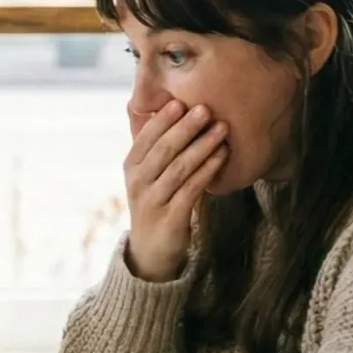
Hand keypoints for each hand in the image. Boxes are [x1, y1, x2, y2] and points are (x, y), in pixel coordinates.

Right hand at [124, 98, 226, 281]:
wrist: (151, 249)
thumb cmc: (156, 202)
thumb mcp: (148, 175)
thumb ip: (158, 148)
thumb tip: (176, 107)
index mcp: (131, 167)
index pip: (145, 139)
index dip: (162, 121)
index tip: (180, 102)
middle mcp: (138, 183)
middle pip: (163, 151)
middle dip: (185, 128)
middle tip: (205, 109)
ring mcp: (153, 202)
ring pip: (179, 168)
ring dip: (202, 146)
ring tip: (221, 129)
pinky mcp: (170, 218)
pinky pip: (191, 189)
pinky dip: (207, 170)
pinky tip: (221, 156)